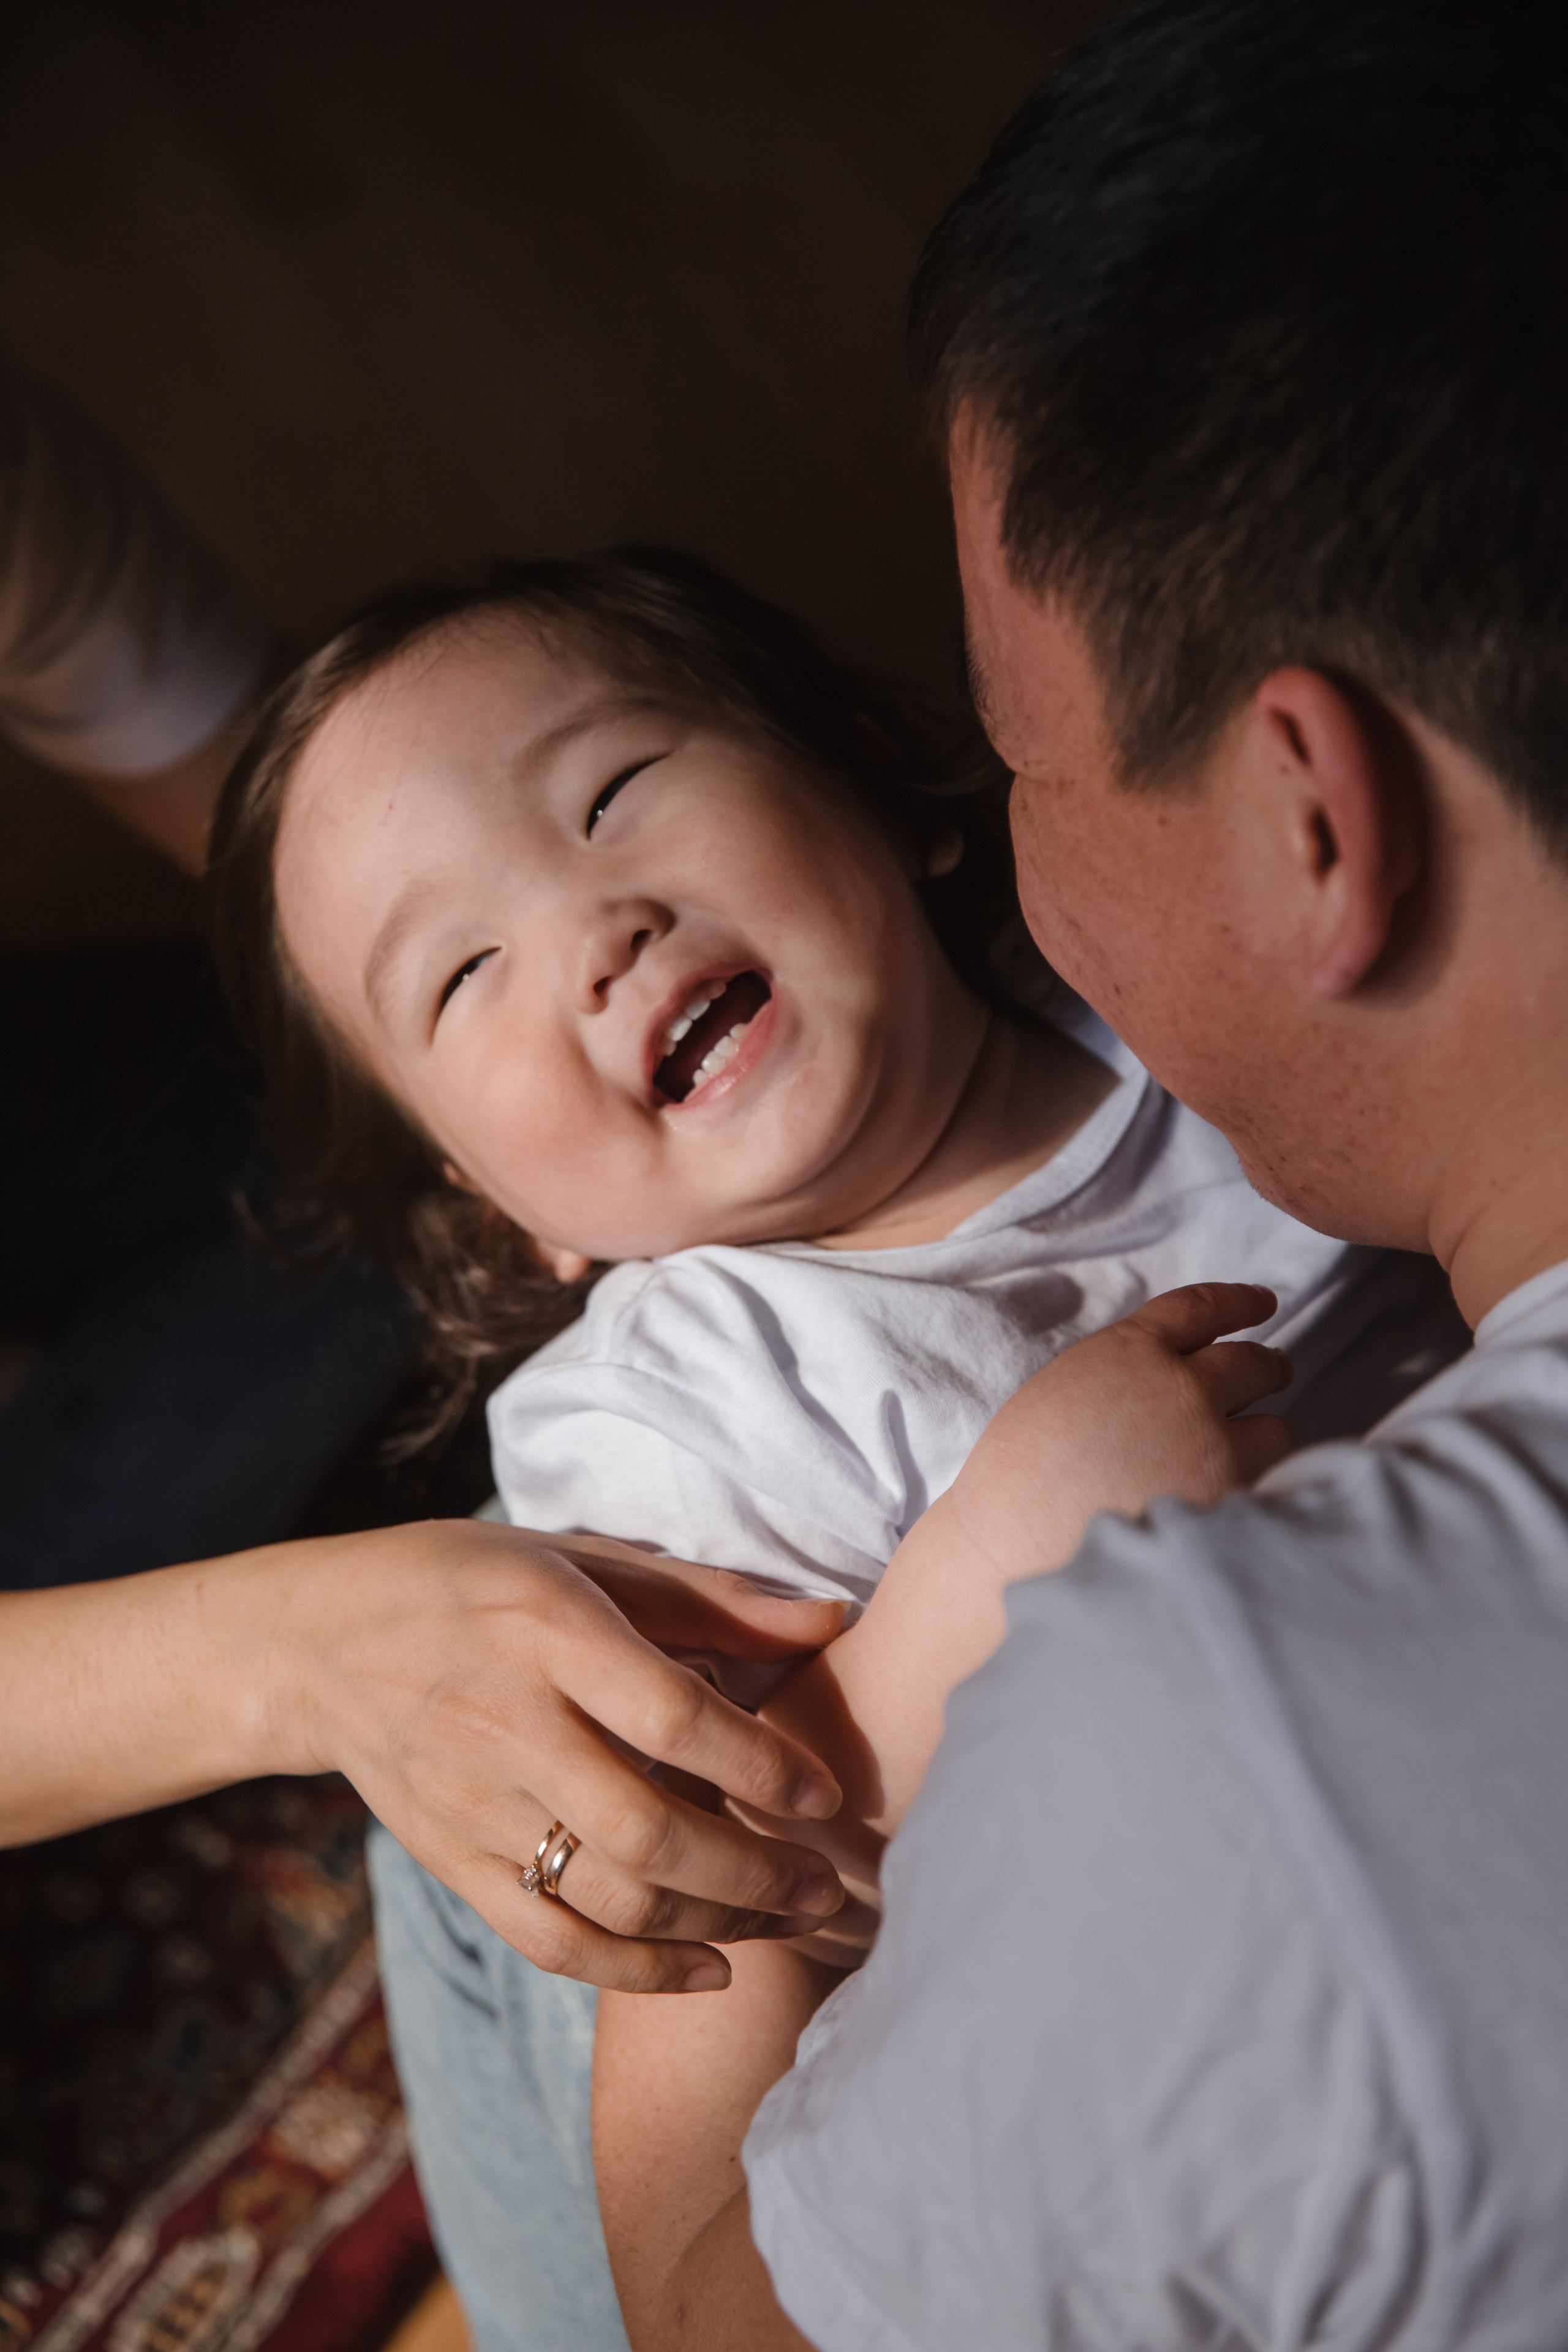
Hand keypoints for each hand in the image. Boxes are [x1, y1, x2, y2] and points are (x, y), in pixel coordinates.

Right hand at [249, 1518, 848, 1992]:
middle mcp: (508, 1722)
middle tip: (829, 1884)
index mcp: (547, 1630)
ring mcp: (473, 1804)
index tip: (827, 1796)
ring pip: (609, 1898)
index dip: (760, 1763)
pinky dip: (636, 1970)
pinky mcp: (450, 1860)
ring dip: (717, 1925)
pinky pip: (550, 1941)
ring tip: (789, 1919)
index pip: (670, 1715)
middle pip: (648, 1831)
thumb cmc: (470, 1582)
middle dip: (755, 1873)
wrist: (316, 1642)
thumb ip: (707, 1597)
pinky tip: (709, 1968)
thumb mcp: (579, 1557)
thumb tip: (830, 1621)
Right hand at [950, 1280, 1294, 1580]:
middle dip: (1267, 1367)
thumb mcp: (1063, 1394)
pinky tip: (1248, 1507)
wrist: (1015, 1550)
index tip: (1261, 1303)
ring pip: (1276, 1431)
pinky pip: (1274, 1490)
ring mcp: (1213, 1447)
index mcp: (1129, 1353)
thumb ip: (1122, 1376)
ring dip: (1267, 1437)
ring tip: (1257, 1453)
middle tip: (1274, 1373)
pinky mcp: (1233, 1505)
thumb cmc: (1018, 1481)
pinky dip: (1265, 1493)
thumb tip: (1166, 1384)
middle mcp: (1181, 1389)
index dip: (1238, 1302)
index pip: (1201, 1309)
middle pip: (1251, 1362)